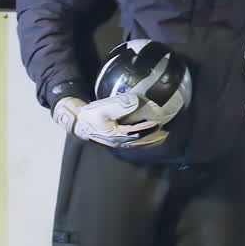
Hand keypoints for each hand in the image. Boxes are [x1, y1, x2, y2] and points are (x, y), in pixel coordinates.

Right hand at [52, 94, 167, 148]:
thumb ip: (120, 105)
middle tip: (166, 135)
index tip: (161, 124)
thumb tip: (137, 101)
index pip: (139, 132)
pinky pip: (132, 142)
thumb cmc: (90, 116)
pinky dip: (141, 140)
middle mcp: (120, 140)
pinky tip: (144, 136)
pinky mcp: (114, 139)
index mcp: (118, 134)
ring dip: (149, 141)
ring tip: (160, 137)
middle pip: (141, 141)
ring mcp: (117, 141)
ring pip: (137, 143)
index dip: (150, 128)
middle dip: (153, 139)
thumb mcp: (104, 108)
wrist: (78, 122)